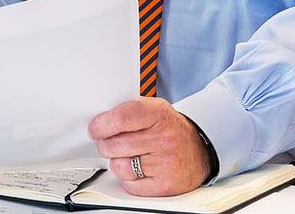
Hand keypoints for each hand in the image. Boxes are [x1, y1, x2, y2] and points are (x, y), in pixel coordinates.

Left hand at [88, 98, 208, 196]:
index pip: (120, 118)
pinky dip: (129, 179)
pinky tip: (139, 169)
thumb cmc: (170, 129)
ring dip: (117, 162)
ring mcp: (166, 163)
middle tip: (111, 143)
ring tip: (129, 156)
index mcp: (158, 114)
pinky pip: (130, 185)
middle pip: (115, 145)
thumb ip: (128, 110)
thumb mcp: (154, 109)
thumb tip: (99, 118)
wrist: (199, 152)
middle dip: (106, 144)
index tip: (95, 129)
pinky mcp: (165, 185)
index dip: (101, 125)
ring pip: (119, 166)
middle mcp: (164, 138)